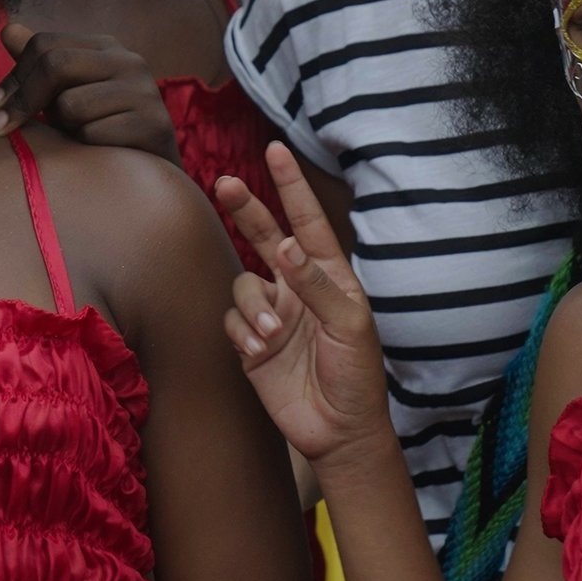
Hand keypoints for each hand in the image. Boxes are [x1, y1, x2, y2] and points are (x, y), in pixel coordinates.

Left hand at [0, 21, 180, 163]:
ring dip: (62, 129)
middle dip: (23, 99)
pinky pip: (92, 135)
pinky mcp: (154, 125)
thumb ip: (39, 65)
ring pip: (70, 105)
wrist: (152, 178)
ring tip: (75, 139)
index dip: (12, 77)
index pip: (45, 44)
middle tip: (0, 128)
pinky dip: (83, 150)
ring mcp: (146, 91)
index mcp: (106, 47)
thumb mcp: (66, 95)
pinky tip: (96, 155)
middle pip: (56, 65)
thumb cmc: (100, 131)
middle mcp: (129, 61)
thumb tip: (7, 30)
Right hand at [216, 142, 390, 464]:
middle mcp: (297, 287)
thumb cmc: (357, 376)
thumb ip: (316, 285)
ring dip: (253, 307)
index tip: (274, 150)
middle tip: (224, 182)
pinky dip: (242, 332)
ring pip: (243, 284)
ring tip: (271, 335)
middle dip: (245, 209)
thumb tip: (285, 246)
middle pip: (262, 235)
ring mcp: (273, 313)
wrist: (338, 430)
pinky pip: (232, 321)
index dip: (290, 186)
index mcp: (329, 276)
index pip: (307, 222)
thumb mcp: (348, 326)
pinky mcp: (251, 342)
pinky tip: (260, 352)